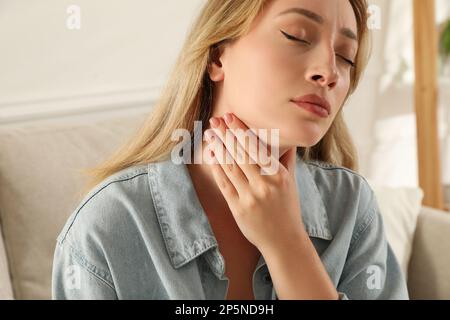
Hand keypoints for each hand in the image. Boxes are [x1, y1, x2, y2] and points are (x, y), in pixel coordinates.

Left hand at [204, 113, 305, 252]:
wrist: (283, 240)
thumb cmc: (287, 209)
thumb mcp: (290, 182)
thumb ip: (286, 160)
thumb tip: (288, 139)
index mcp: (278, 175)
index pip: (256, 147)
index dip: (241, 130)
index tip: (230, 117)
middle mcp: (264, 184)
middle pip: (241, 153)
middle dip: (226, 134)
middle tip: (214, 120)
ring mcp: (250, 196)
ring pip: (230, 166)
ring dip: (218, 148)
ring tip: (210, 134)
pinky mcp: (238, 208)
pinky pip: (224, 183)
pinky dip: (217, 168)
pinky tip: (211, 156)